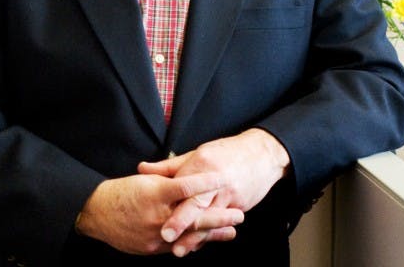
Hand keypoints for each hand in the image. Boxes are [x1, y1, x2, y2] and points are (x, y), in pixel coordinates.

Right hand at [75, 172, 243, 255]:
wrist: (96, 214)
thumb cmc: (120, 192)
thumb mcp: (144, 180)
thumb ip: (167, 179)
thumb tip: (190, 177)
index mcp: (155, 192)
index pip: (186, 187)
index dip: (206, 183)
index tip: (223, 179)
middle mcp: (157, 215)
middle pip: (194, 217)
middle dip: (219, 216)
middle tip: (239, 214)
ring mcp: (155, 234)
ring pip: (190, 236)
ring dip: (213, 234)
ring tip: (231, 231)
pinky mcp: (152, 248)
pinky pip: (178, 246)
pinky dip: (193, 242)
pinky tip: (207, 241)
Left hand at [138, 129, 290, 254]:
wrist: (262, 155)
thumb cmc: (225, 152)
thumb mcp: (196, 154)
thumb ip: (169, 166)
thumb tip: (141, 169)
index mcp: (202, 164)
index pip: (183, 186)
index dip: (170, 201)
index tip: (157, 211)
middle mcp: (216, 181)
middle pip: (197, 204)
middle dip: (181, 222)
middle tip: (166, 237)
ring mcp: (229, 195)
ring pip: (209, 219)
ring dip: (195, 236)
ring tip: (180, 250)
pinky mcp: (240, 205)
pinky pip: (221, 223)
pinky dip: (209, 234)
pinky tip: (197, 245)